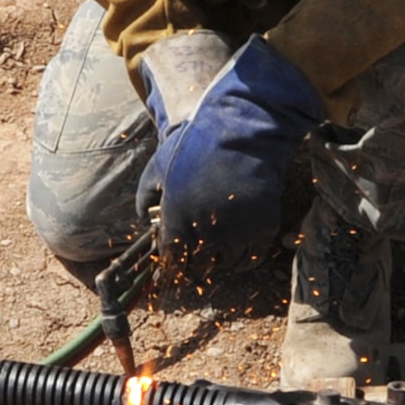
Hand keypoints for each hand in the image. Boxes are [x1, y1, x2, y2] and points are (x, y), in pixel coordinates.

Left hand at [136, 32, 323, 281]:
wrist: (240, 132)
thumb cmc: (196, 146)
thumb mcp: (158, 166)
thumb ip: (144, 195)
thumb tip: (142, 219)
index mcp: (177, 217)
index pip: (172, 259)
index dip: (172, 269)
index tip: (174, 271)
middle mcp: (206, 230)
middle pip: (199, 268)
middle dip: (195, 270)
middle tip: (196, 267)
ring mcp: (236, 231)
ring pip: (226, 266)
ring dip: (220, 265)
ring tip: (218, 258)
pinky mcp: (262, 228)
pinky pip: (252, 258)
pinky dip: (245, 261)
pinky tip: (239, 254)